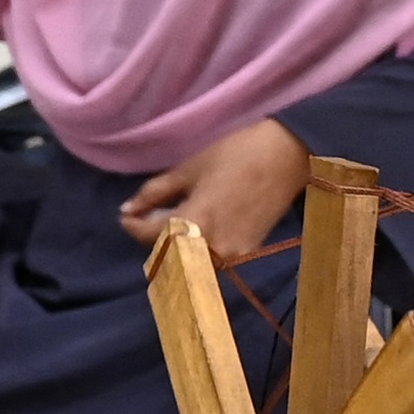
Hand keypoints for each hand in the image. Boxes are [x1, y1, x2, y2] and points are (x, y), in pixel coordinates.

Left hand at [119, 116, 308, 265]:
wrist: (288, 156)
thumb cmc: (236, 154)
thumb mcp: (189, 169)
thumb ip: (154, 193)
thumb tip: (127, 209)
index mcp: (194, 222)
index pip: (150, 238)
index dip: (133, 227)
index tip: (126, 216)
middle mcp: (211, 246)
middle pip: (169, 253)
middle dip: (152, 237)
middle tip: (145, 217)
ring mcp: (231, 255)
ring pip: (189, 259)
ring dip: (174, 244)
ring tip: (168, 221)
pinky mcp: (246, 254)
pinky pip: (210, 256)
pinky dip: (197, 244)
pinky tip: (194, 226)